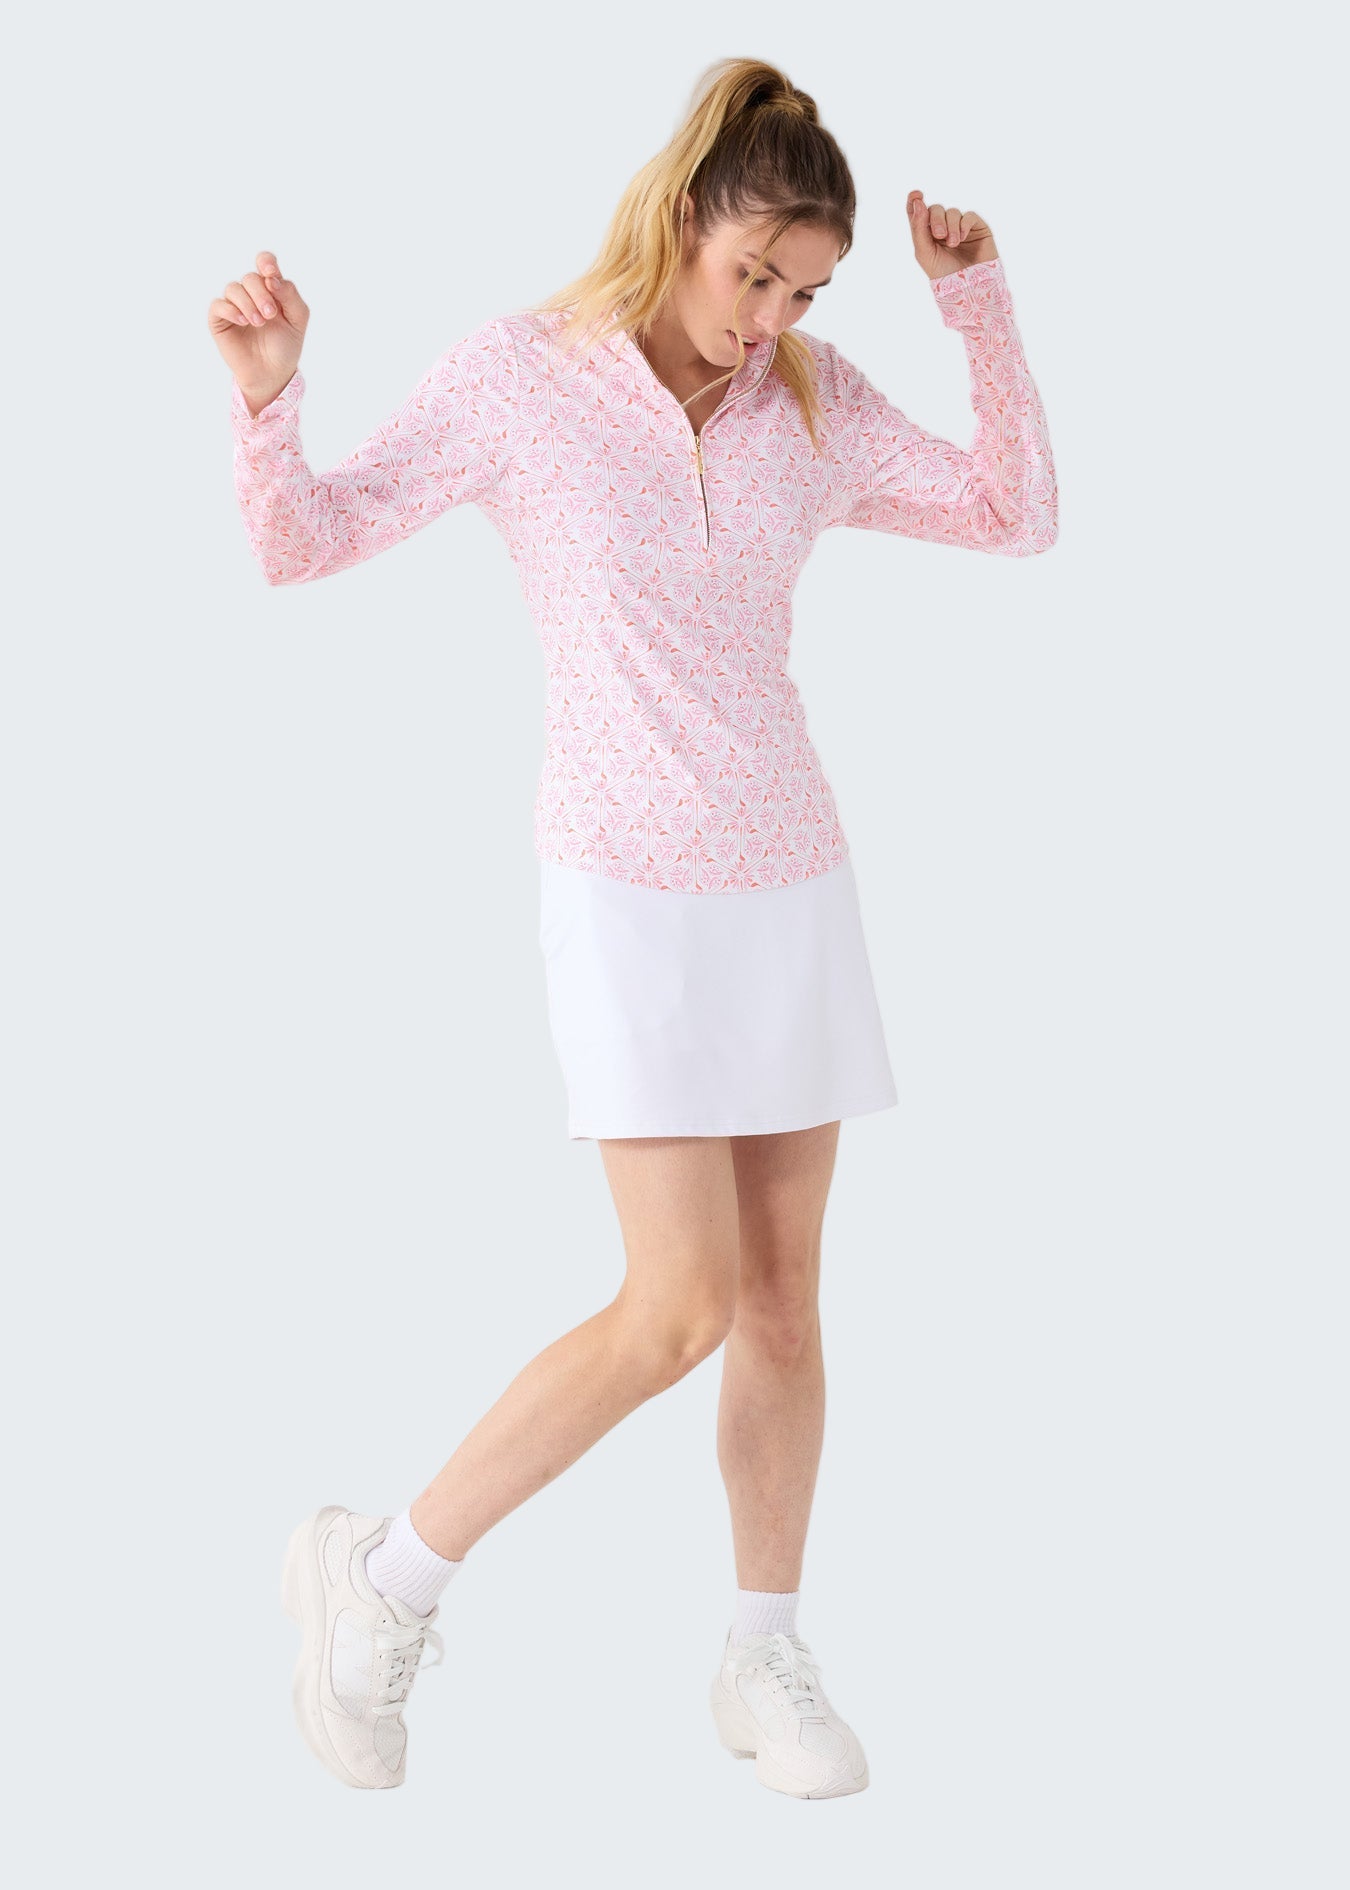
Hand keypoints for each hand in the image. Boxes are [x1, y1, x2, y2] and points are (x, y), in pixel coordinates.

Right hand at [208, 251, 308, 402]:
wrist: (273, 373)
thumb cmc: (286, 346)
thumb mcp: (297, 320)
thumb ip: (290, 295)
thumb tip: (272, 279)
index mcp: (270, 289)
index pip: (264, 263)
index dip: (266, 262)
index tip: (271, 274)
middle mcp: (250, 293)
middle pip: (250, 277)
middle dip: (261, 294)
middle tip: (270, 314)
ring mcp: (234, 305)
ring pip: (233, 288)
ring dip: (247, 303)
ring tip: (259, 322)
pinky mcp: (220, 319)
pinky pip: (218, 304)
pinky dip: (231, 310)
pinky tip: (243, 321)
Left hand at [906, 192, 997, 280]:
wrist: (967, 287)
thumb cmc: (943, 274)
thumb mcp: (924, 252)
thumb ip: (918, 227)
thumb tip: (917, 202)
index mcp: (927, 235)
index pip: (918, 212)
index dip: (915, 201)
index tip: (916, 195)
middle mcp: (943, 228)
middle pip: (935, 209)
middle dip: (936, 220)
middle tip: (939, 235)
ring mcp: (960, 227)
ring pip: (952, 212)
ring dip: (950, 226)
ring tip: (953, 244)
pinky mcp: (977, 228)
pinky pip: (969, 216)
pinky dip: (964, 225)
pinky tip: (962, 238)